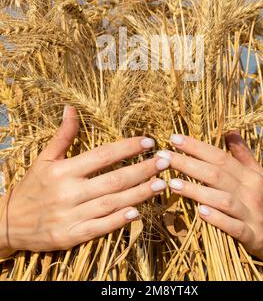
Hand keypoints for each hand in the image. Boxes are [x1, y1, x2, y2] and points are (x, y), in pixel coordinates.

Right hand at [0, 106, 169, 256]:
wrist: (9, 222)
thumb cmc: (31, 187)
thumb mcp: (44, 158)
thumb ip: (62, 135)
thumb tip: (71, 108)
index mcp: (63, 170)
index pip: (102, 155)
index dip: (127, 148)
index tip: (148, 142)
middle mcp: (68, 192)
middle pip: (112, 179)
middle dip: (142, 169)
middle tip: (165, 161)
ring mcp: (71, 216)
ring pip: (111, 203)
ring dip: (138, 193)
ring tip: (160, 184)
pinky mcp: (71, 235)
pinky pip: (100, 228)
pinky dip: (118, 220)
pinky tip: (138, 212)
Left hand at [160, 132, 262, 269]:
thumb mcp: (260, 175)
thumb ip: (243, 154)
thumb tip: (230, 131)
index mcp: (251, 175)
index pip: (220, 157)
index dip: (196, 147)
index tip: (174, 138)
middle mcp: (251, 191)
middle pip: (216, 174)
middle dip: (188, 164)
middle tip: (163, 157)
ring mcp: (252, 214)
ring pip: (222, 199)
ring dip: (196, 190)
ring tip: (172, 183)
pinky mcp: (254, 236)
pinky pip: (234, 227)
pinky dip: (218, 219)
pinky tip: (200, 212)